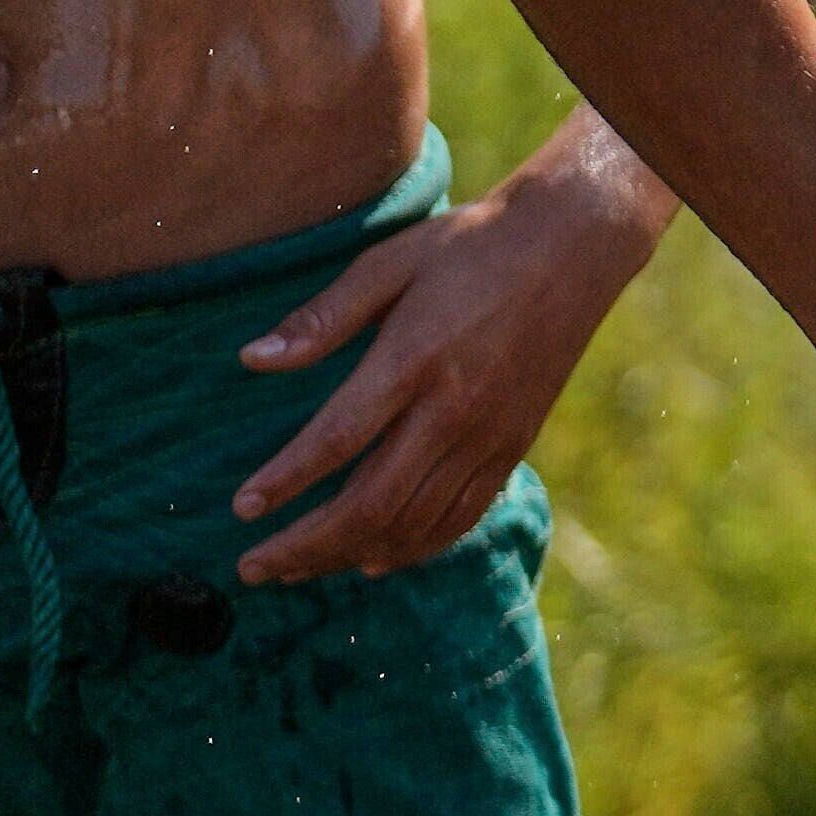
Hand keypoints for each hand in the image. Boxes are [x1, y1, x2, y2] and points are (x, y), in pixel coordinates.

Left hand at [231, 169, 656, 582]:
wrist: (572, 248)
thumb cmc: (470, 246)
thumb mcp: (388, 262)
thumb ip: (322, 318)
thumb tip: (252, 360)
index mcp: (415, 359)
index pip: (337, 440)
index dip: (285, 482)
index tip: (242, 510)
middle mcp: (454, 411)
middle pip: (372, 503)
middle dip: (306, 544)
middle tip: (254, 566)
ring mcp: (489, 437)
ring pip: (414, 523)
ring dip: (349, 555)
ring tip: (299, 569)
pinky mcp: (513, 447)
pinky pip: (461, 517)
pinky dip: (414, 549)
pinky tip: (374, 561)